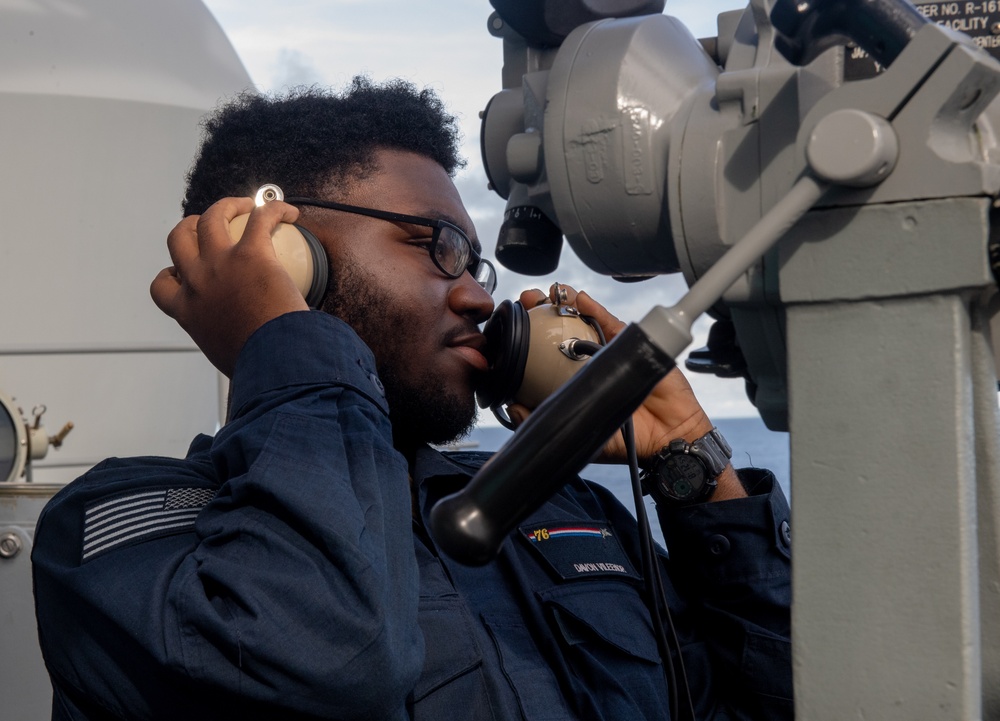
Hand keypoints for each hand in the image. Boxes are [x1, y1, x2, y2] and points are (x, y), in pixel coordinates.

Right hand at [150, 197, 309, 376]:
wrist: (275, 361)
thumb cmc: (259, 367)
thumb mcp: (229, 360)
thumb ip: (228, 349)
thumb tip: (247, 366)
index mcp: (187, 311)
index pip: (162, 286)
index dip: (171, 273)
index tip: (183, 273)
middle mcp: (197, 283)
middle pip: (178, 239)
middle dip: (189, 226)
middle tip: (210, 225)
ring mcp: (221, 264)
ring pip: (210, 217)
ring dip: (226, 206)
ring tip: (245, 205)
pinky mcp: (251, 254)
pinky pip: (260, 218)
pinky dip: (274, 209)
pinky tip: (288, 211)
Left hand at [512, 284, 744, 501]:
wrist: (666, 436)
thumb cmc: (626, 440)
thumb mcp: (578, 432)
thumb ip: (546, 420)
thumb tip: (511, 406)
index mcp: (569, 379)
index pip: (542, 352)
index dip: (527, 337)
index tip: (512, 326)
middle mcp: (585, 361)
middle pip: (558, 328)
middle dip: (539, 310)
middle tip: (526, 301)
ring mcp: (608, 350)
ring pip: (582, 319)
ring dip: (563, 302)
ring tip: (547, 294)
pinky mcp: (630, 344)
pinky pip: (609, 322)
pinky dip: (594, 308)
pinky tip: (580, 299)